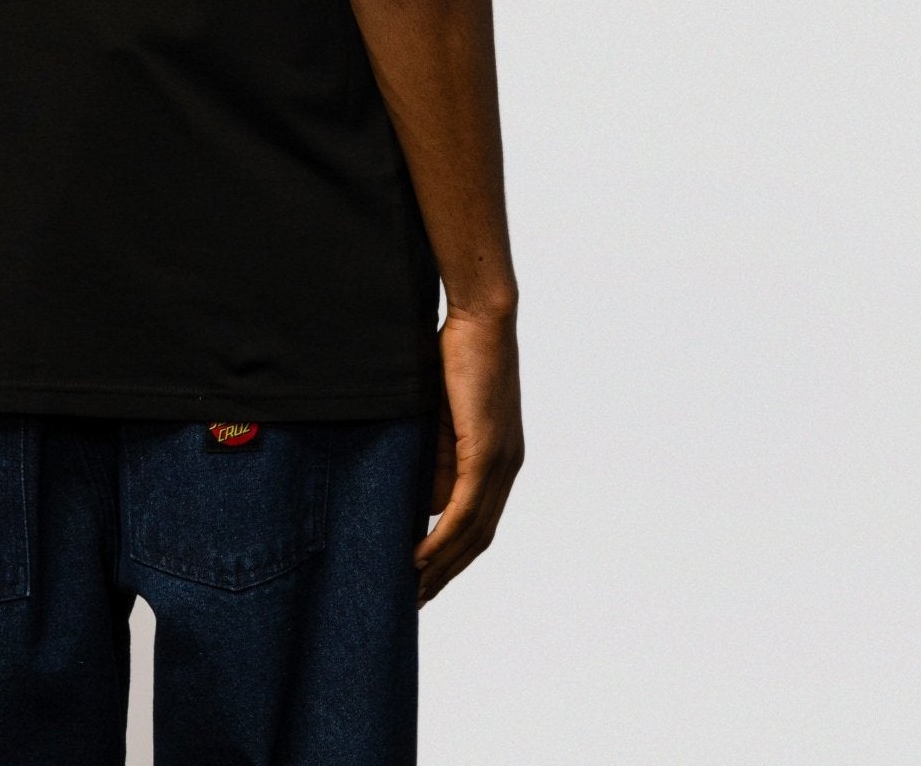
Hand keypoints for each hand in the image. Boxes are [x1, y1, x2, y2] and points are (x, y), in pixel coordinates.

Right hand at [415, 303, 522, 604]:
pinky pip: (464, 509)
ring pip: (471, 532)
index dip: (454, 555)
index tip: (426, 579)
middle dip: (446, 573)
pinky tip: (420, 559)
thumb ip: (435, 453)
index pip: (478, 523)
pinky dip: (442, 539)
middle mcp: (506, 468)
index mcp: (500, 460)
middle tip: (416, 601)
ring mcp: (500, 462)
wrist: (481, 319)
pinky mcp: (486, 452)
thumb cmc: (458, 354)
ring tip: (413, 591)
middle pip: (477, 539)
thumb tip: (418, 495)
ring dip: (441, 566)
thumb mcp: (442, 415)